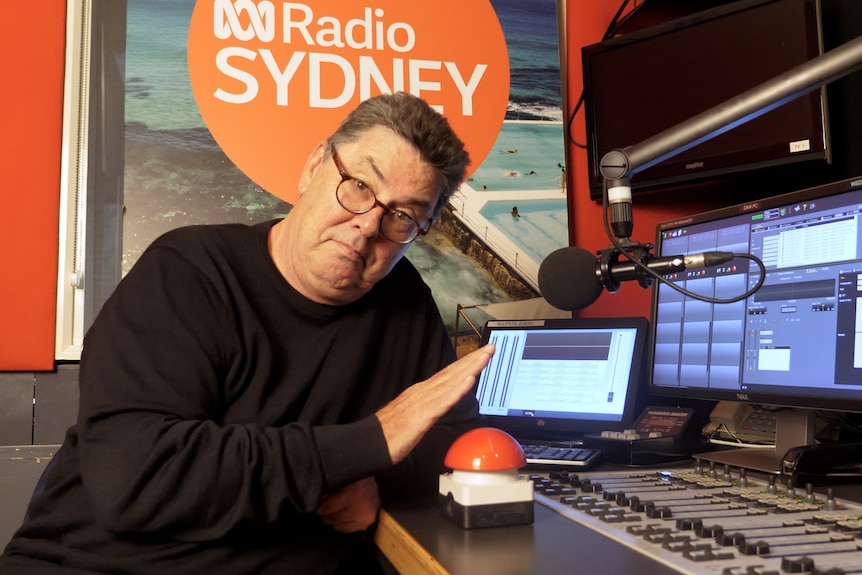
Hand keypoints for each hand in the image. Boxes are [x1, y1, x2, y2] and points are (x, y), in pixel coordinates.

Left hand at [315, 477, 380, 532]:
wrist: (378, 482)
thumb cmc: (360, 478)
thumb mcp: (345, 479)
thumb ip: (332, 491)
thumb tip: (320, 502)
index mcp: (354, 494)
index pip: (330, 507)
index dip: (321, 507)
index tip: (317, 507)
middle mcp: (362, 508)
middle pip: (334, 517)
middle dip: (326, 514)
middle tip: (322, 510)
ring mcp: (366, 517)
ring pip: (340, 525)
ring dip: (334, 520)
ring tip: (331, 514)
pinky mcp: (368, 523)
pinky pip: (349, 529)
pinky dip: (342, 525)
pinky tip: (341, 518)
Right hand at [375, 344, 494, 464]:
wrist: (368, 442)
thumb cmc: (388, 432)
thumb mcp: (412, 416)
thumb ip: (426, 408)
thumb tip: (437, 406)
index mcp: (422, 392)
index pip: (448, 375)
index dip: (466, 363)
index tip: (482, 354)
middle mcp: (423, 391)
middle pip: (453, 373)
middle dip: (473, 359)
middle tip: (491, 347)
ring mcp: (423, 401)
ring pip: (451, 381)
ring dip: (470, 368)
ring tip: (485, 357)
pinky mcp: (422, 415)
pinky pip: (444, 400)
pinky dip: (458, 389)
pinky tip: (470, 380)